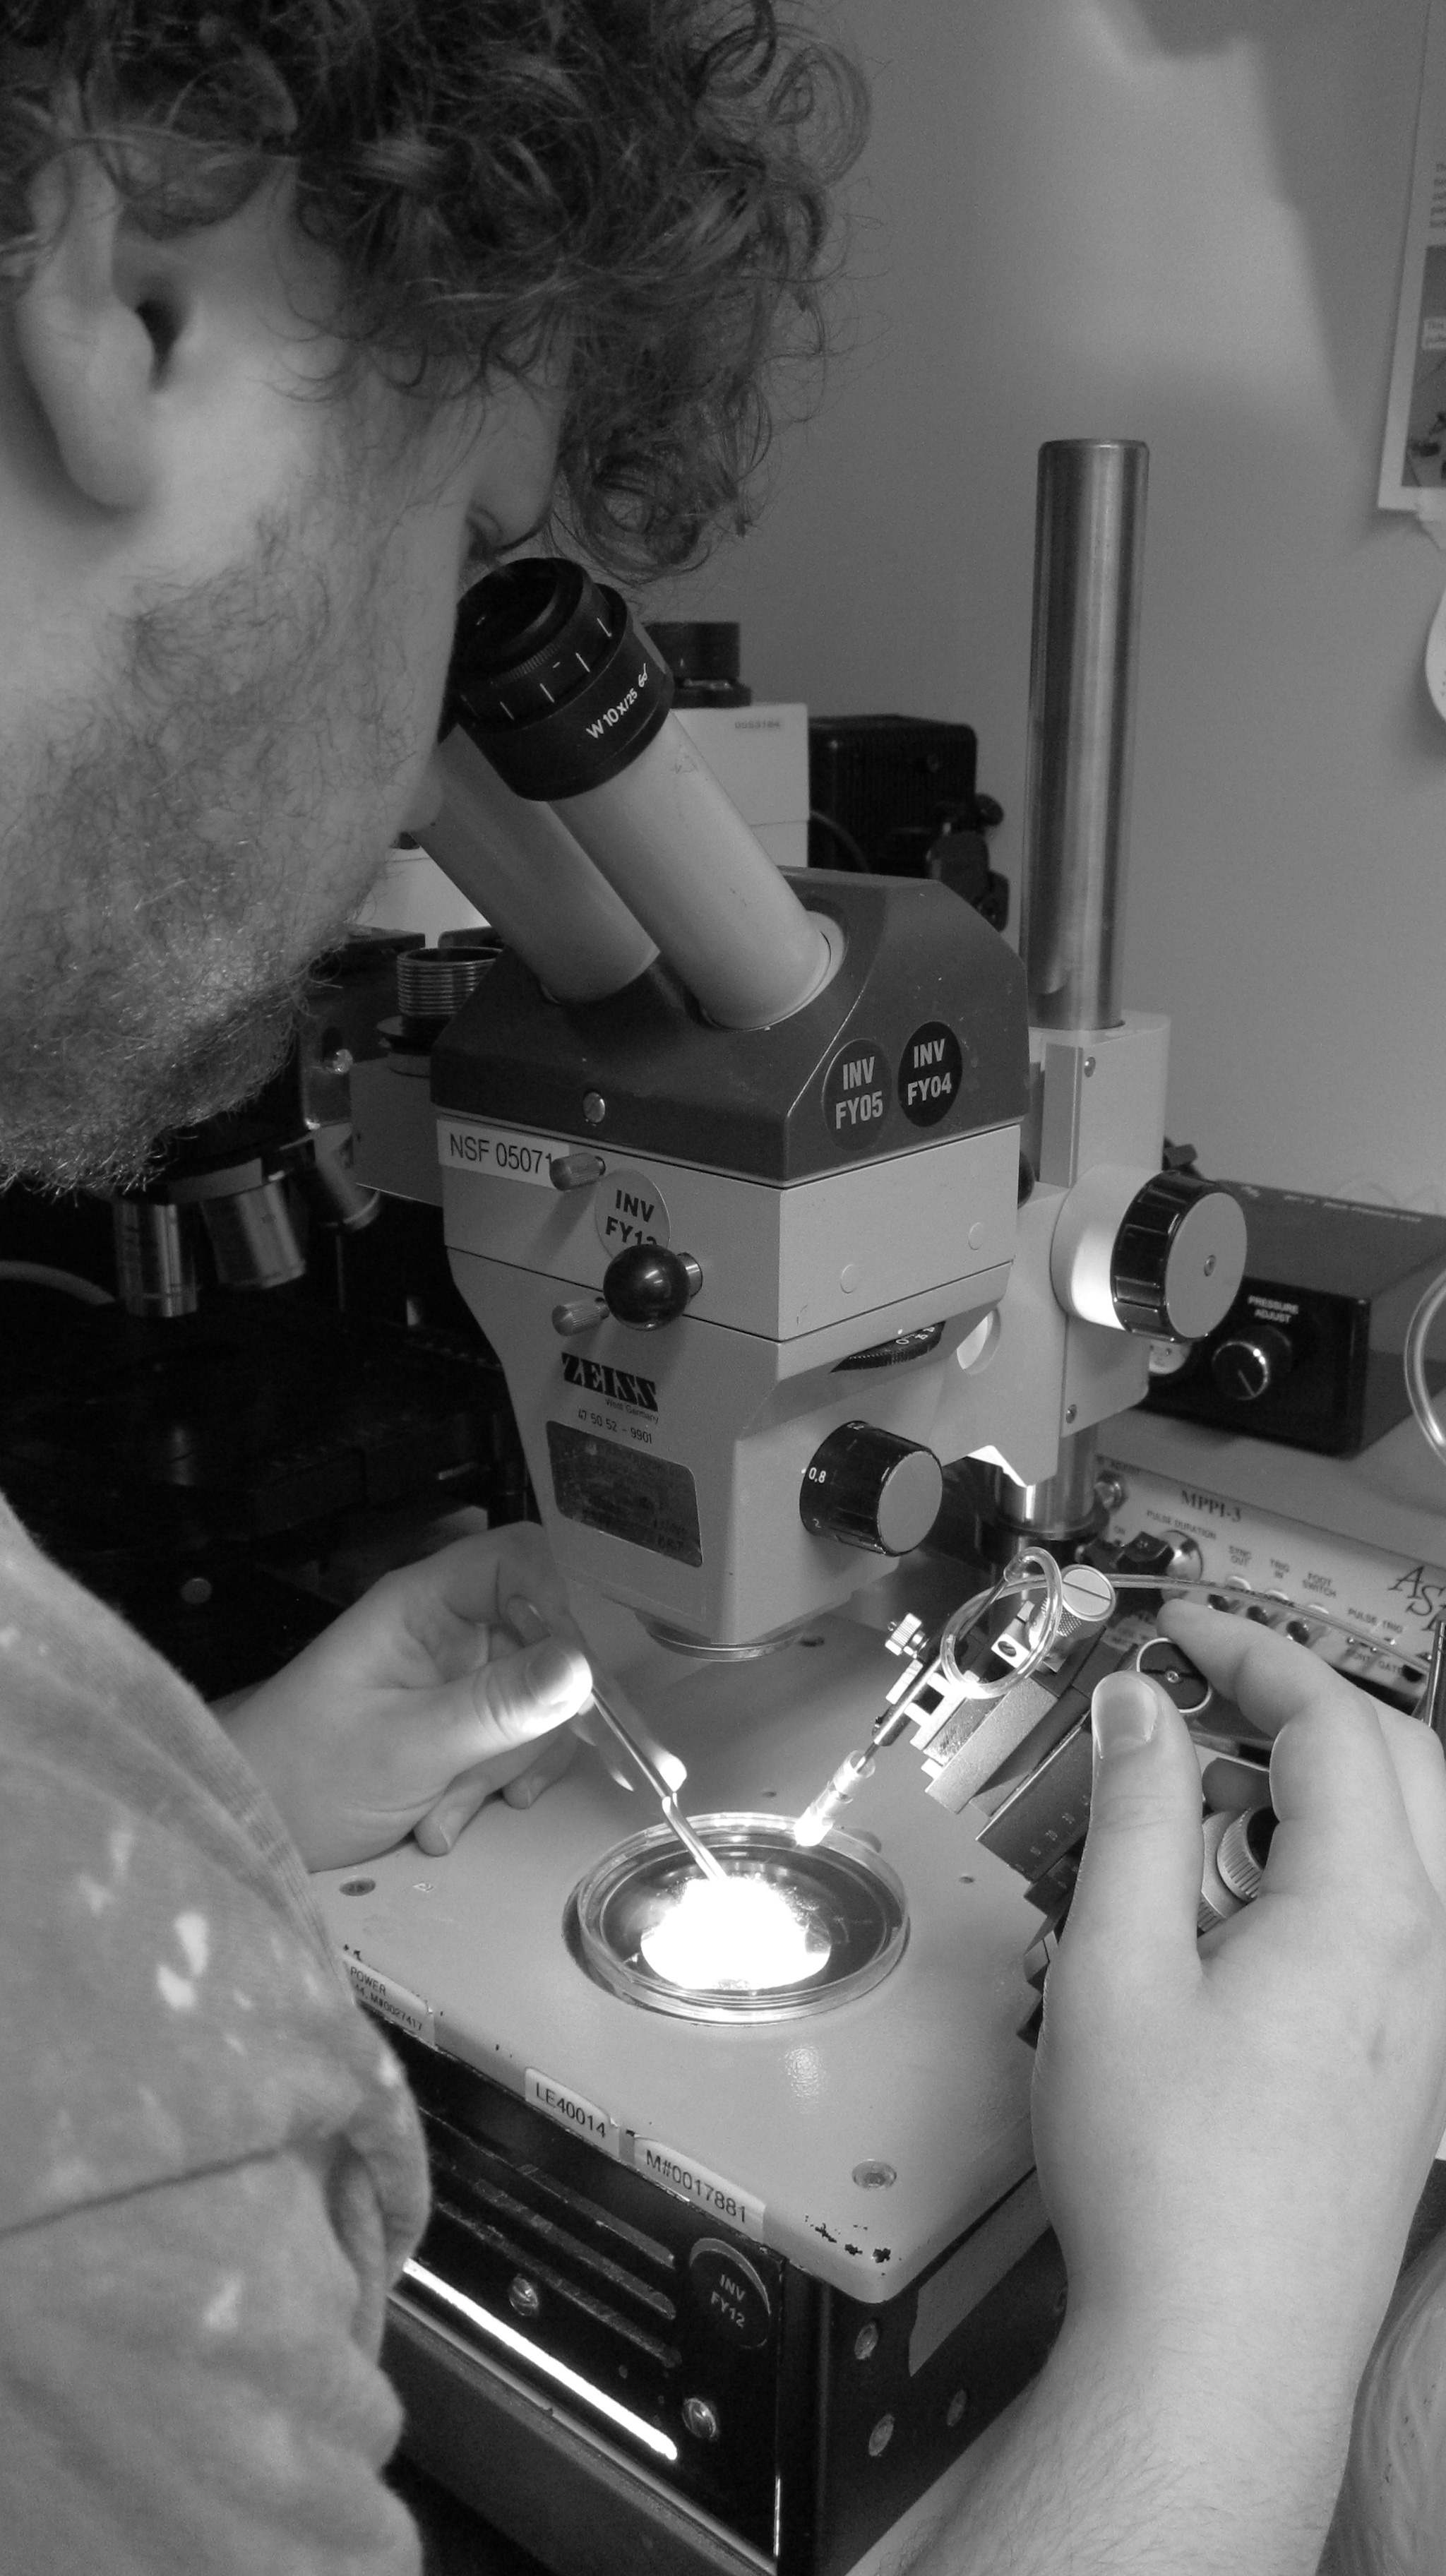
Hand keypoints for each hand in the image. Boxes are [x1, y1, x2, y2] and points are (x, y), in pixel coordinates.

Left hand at [217, 1523, 591, 1870]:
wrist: (251, 1830)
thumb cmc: (301, 1774)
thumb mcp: (407, 1745)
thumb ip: (498, 1706)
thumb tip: (581, 1666)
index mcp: (424, 1603)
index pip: (519, 1559)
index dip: (559, 1604)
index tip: (574, 1677)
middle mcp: (448, 1630)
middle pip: (544, 1642)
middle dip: (528, 1721)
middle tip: (489, 1774)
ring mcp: (456, 1679)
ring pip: (538, 1703)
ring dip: (504, 1768)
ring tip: (443, 1810)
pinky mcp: (461, 1726)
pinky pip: (515, 1744)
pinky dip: (492, 1787)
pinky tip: (444, 1819)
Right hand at [1032, 1601, 1445, 2447]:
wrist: (1218, 2353)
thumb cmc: (1167, 2180)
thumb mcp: (1118, 1967)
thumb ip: (1138, 1815)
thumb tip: (1141, 1705)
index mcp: (1371, 1913)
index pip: (1336, 1725)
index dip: (1253, 1654)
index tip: (1177, 1629)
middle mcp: (1430, 1955)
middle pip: (1405, 1766)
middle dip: (1304, 1702)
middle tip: (1198, 1687)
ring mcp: (1433, 2020)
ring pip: (1415, 1845)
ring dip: (1326, 1786)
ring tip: (1208, 1801)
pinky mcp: (1413, 2071)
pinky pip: (1403, 1920)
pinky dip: (1336, 1866)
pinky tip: (1242, 1912)